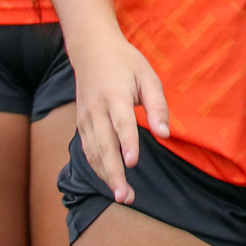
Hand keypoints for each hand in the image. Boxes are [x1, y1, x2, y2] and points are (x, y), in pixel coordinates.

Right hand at [69, 32, 170, 204]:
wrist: (92, 49)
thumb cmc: (126, 63)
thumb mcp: (148, 76)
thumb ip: (157, 105)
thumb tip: (165, 134)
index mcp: (115, 95)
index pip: (122, 123)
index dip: (127, 144)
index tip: (134, 163)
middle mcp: (96, 109)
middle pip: (103, 145)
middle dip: (114, 173)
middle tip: (125, 196)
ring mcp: (85, 117)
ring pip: (92, 152)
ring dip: (105, 176)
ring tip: (121, 195)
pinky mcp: (80, 123)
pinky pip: (86, 149)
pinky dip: (96, 167)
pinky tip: (108, 180)